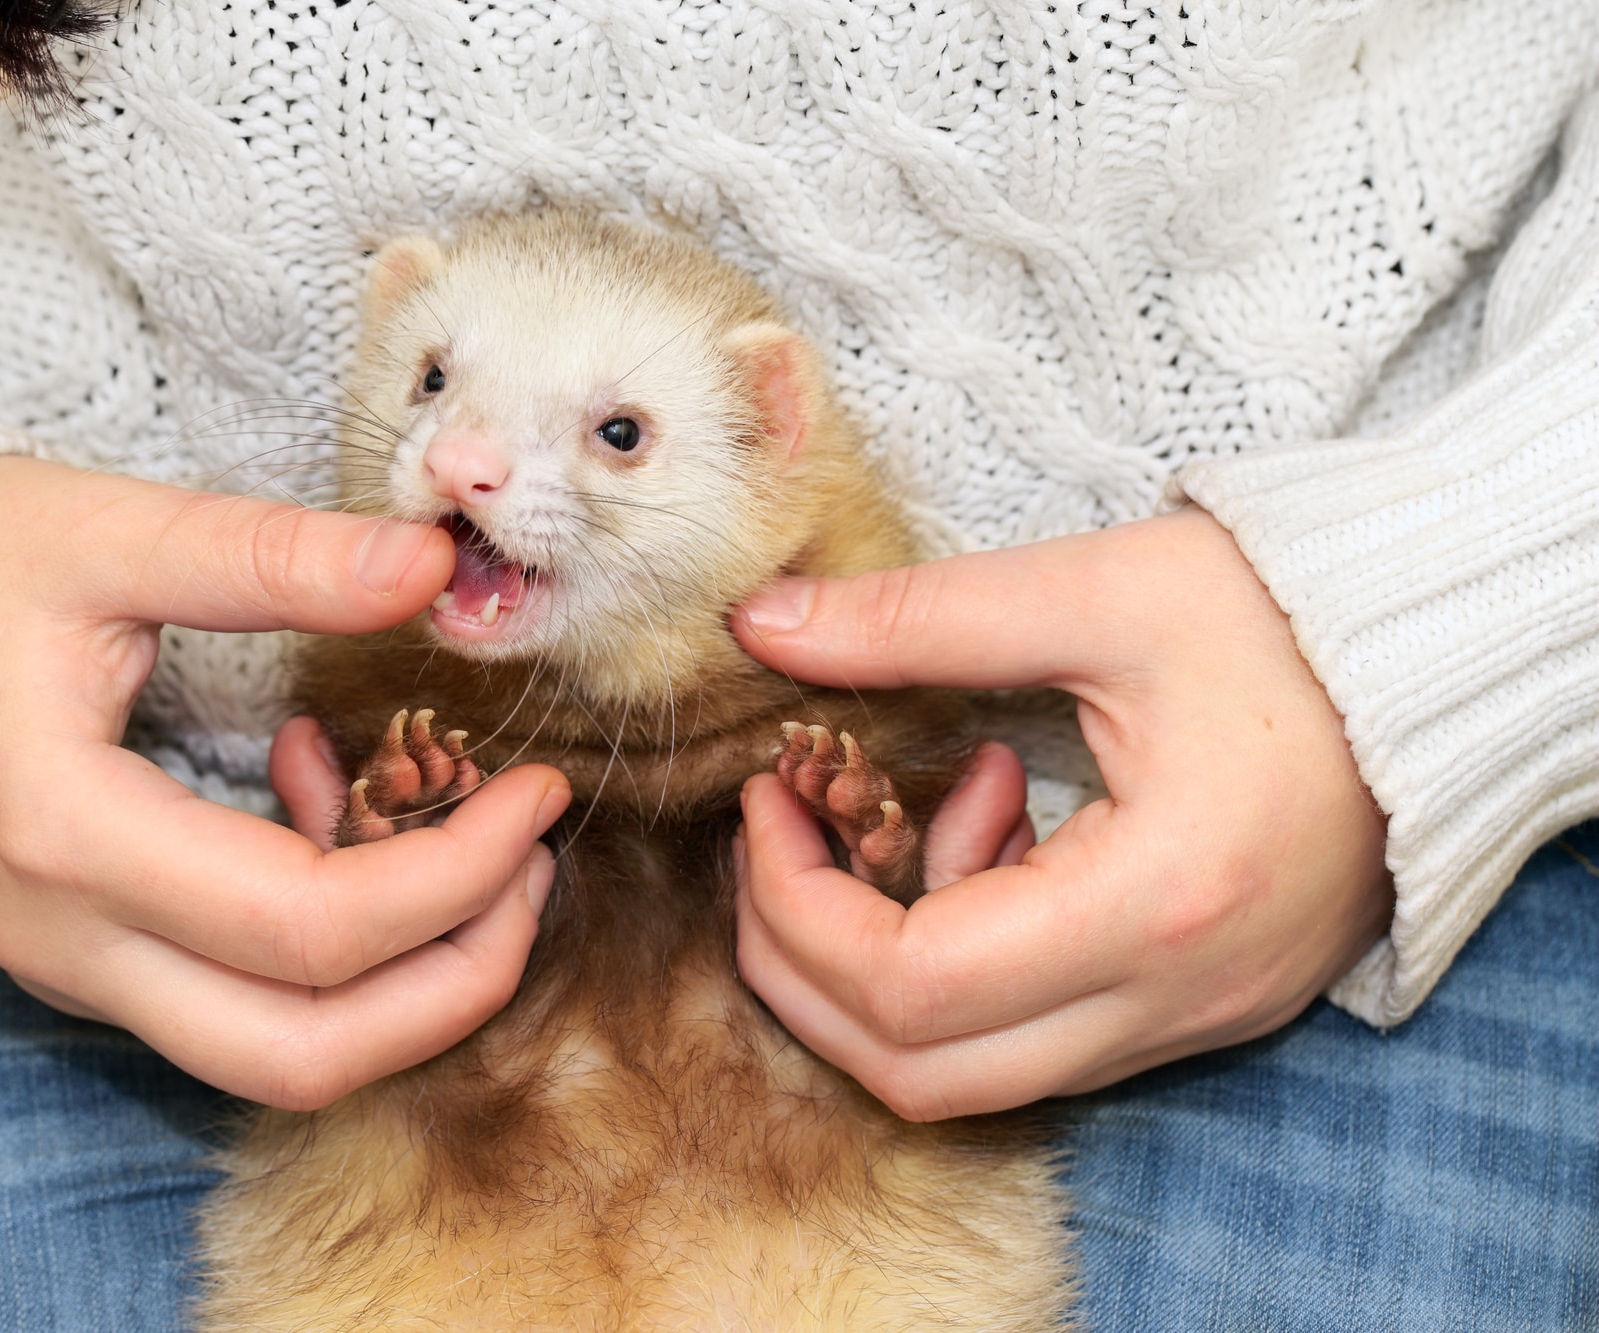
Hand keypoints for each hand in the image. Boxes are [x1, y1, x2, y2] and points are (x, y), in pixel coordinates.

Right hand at [0, 456, 569, 1109]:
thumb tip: (430, 563)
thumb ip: (274, 554)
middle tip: (533, 862)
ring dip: (403, 985)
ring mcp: (72, 965)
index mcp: (69, 835)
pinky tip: (329, 809)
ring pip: (276, 1056)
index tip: (535, 794)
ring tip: (468, 846)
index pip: (310, 929)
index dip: (456, 878)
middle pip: (305, 1053)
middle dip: (456, 979)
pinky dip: (329, 951)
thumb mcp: (112, 530)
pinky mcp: (89, 956)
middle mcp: (68, 941)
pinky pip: (239, 1009)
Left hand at [731, 507, 1391, 1119]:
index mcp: (1153, 903)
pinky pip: (1033, 1035)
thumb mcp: (1098, 592)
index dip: (794, 905)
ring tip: (920, 809)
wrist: (1439, 664)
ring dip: (880, 967)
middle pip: (917, 1071)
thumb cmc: (1286, 619)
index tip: (767, 802)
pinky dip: (967, 958)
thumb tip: (762, 624)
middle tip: (779, 838)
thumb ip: (917, 617)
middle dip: (803, 964)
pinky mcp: (1196, 1006)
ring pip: (968, 1074)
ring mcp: (1190, 1020)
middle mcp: (1172, 998)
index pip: (907, 988)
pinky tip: (998, 825)